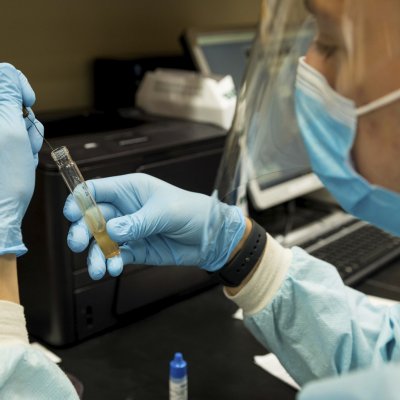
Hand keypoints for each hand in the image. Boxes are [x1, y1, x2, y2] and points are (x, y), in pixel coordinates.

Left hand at [0, 63, 43, 255]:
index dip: (19, 87)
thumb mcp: (10, 130)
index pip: (2, 76)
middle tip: (25, 140)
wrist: (0, 212)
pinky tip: (20, 160)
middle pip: (10, 101)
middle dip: (25, 119)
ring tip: (22, 155)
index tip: (28, 104)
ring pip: (16, 120)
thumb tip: (10, 73)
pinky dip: (23, 146)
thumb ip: (8, 94)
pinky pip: (14, 136)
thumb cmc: (3, 180)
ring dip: (27, 136)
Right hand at [63, 173, 245, 279]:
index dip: (80, 200)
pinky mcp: (136, 249)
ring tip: (97, 269)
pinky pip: (116, 256)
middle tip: (79, 244)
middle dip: (83, 230)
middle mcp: (126, 210)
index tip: (71, 213)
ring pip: (101, 241)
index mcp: (131, 190)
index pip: (97, 190)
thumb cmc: (195, 212)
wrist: (213, 238)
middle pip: (93, 218)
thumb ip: (139, 221)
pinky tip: (113, 269)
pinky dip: (110, 263)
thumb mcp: (167, 212)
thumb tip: (112, 230)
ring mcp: (129, 231)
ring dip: (95, 255)